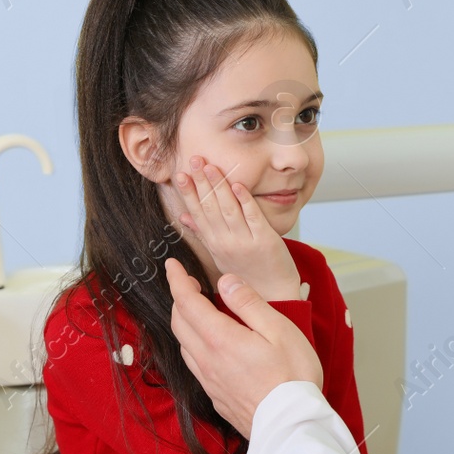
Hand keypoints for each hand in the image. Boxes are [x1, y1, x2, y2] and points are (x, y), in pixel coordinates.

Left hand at [166, 259, 322, 434]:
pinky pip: (194, 365)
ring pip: (183, 345)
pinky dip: (192, 345)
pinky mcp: (216, 397)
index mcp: (221, 339)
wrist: (293, 425)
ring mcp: (209, 381)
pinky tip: (208, 345)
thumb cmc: (294, 376)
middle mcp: (207, 360)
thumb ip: (249, 303)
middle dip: (179, 298)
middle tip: (189, 283)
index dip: (177, 280)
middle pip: (179, 323)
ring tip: (198, 310)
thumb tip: (226, 282)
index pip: (186, 302)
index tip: (173, 265)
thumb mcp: (279, 330)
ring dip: (184, 323)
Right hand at [172, 157, 300, 301]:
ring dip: (219, 186)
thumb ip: (202, 233)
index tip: (180, 174)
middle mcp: (226, 242)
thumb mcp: (219, 254)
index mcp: (214, 243)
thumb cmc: (246, 273)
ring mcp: (245, 241)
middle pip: (210, 208)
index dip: (189, 193)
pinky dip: (245, 201)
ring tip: (211, 166)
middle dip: (202, 182)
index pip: (197, 213)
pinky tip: (238, 184)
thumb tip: (183, 217)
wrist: (273, 294)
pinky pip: (253, 217)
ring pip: (228, 209)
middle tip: (194, 159)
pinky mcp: (265, 240)